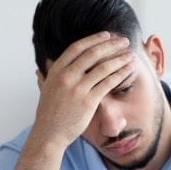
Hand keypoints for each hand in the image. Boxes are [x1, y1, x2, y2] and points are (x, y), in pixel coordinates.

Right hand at [32, 32, 135, 148]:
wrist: (49, 134)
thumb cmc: (48, 114)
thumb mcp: (44, 91)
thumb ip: (44, 78)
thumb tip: (40, 70)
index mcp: (56, 70)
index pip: (77, 47)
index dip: (94, 39)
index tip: (107, 35)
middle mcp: (66, 76)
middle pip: (93, 54)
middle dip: (112, 45)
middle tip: (124, 41)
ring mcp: (78, 88)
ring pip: (103, 67)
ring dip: (120, 59)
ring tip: (131, 55)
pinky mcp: (89, 101)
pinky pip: (108, 83)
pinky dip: (120, 74)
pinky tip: (128, 70)